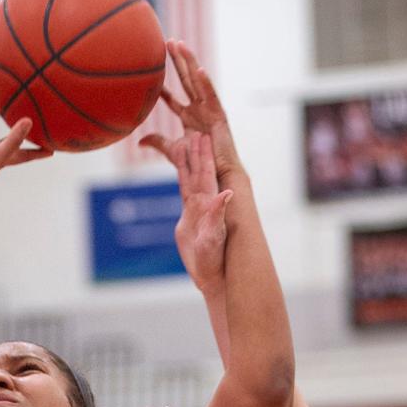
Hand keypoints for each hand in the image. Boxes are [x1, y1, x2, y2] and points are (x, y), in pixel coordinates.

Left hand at [141, 40, 242, 182]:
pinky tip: (199, 69)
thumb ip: (158, 142)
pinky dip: (206, 83)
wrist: (219, 173)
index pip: (172, 97)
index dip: (162, 84)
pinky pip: (211, 96)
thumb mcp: (173, 151)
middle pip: (186, 80)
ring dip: (189, 62)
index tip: (152, 70)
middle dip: (177, 60)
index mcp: (188, 116)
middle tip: (168, 41)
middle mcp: (199, 108)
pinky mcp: (219, 115)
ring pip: (197, 81)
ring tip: (180, 44)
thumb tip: (139, 141)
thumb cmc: (201, 162)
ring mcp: (209, 109)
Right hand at [163, 131, 231, 290]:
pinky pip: (184, 190)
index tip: (202, 137)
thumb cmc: (214, 259)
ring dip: (188, 160)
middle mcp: (204, 203)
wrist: (210, 274)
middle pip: (198, 171)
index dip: (204, 156)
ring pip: (190, 178)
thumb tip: (226, 194)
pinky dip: (182, 176)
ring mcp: (196, 209)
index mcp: (210, 204)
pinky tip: (179, 164)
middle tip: (195, 131)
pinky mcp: (188, 218)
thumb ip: (217, 215)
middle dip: (197, 151)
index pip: (206, 174)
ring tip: (185, 140)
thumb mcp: (214, 237)